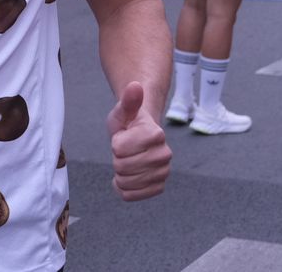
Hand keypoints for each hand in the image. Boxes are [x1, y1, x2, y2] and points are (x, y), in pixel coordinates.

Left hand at [105, 81, 170, 201]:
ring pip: (125, 182)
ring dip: (120, 173)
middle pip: (122, 166)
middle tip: (126, 150)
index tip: (124, 136)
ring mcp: (163, 173)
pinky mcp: (158, 187)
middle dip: (117, 158)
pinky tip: (128, 176)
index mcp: (156, 135)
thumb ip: (128, 100)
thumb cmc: (130, 123)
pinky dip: (124, 188)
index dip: (116, 143)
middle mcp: (165, 155)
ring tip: (128, 160)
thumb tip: (135, 85)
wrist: (141, 138)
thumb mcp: (124, 110)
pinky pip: (131, 195)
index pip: (119, 148)